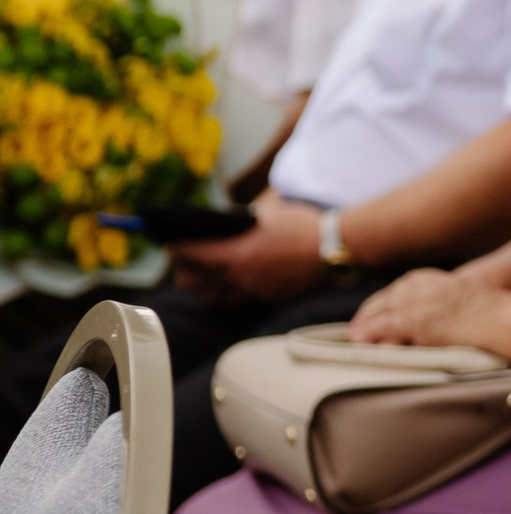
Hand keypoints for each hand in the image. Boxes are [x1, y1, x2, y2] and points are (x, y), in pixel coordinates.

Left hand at [169, 191, 325, 301]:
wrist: (336, 249)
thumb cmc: (303, 226)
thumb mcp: (268, 213)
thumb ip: (243, 221)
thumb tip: (228, 222)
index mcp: (235, 254)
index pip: (191, 255)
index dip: (176, 250)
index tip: (171, 244)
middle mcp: (240, 277)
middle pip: (195, 283)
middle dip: (184, 272)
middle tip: (183, 262)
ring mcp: (255, 291)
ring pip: (215, 298)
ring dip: (205, 287)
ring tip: (204, 276)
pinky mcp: (270, 299)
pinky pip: (240, 300)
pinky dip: (230, 292)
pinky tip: (233, 283)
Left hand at [350, 269, 510, 356]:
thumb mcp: (484, 306)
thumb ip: (464, 310)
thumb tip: (456, 326)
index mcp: (450, 282)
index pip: (410, 285)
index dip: (390, 299)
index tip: (380, 309)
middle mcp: (435, 287)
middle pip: (393, 294)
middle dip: (373, 309)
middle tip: (359, 325)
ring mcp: (428, 303)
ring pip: (386, 309)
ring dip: (368, 321)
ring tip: (355, 335)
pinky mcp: (424, 321)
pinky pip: (388, 325)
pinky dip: (372, 332)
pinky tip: (360, 339)